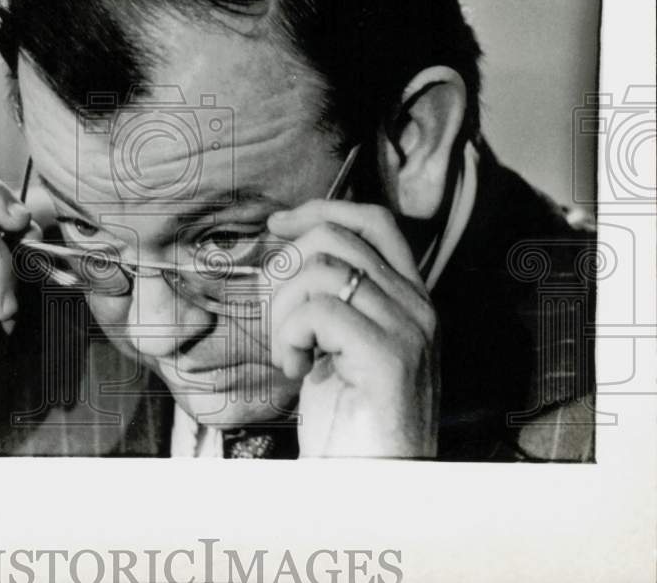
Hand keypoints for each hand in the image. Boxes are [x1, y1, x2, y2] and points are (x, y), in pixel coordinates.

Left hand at [266, 201, 438, 457]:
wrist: (371, 485)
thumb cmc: (346, 419)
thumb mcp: (336, 344)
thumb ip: (330, 297)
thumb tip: (285, 248)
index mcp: (408, 297)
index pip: (372, 221)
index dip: (321, 209)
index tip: (277, 225)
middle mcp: (418, 306)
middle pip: (337, 238)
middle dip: (285, 270)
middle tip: (278, 320)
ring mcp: (409, 330)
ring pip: (321, 270)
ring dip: (283, 312)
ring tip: (290, 354)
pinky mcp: (390, 357)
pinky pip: (319, 310)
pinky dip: (289, 336)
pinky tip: (295, 368)